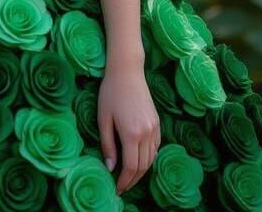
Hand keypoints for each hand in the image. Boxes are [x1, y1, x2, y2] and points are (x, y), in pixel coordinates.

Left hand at [97, 64, 160, 194]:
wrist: (127, 72)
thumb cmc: (110, 92)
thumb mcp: (103, 118)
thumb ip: (107, 144)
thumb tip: (110, 167)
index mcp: (131, 134)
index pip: (131, 167)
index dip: (124, 181)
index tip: (117, 188)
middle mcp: (147, 134)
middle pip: (143, 167)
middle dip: (132, 180)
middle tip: (122, 186)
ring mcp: (155, 129)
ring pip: (151, 159)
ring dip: (141, 171)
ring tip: (128, 176)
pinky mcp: (158, 124)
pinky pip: (155, 148)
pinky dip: (148, 158)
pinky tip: (139, 159)